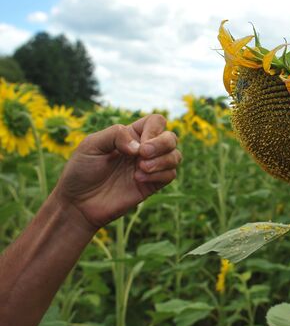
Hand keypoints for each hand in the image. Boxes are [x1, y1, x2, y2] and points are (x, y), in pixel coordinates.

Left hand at [53, 114, 181, 229]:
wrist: (78, 203)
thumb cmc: (81, 171)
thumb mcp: (91, 145)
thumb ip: (116, 135)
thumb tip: (140, 146)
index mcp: (130, 135)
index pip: (156, 122)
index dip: (154, 129)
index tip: (139, 144)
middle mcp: (143, 149)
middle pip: (171, 137)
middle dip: (162, 143)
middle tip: (143, 154)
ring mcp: (149, 167)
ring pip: (175, 156)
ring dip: (162, 160)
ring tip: (140, 168)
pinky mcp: (151, 185)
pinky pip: (170, 175)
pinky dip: (159, 174)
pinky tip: (139, 179)